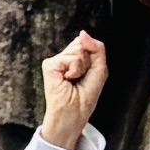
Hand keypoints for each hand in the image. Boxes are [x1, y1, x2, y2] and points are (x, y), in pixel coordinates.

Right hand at [37, 29, 107, 148]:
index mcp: (75, 60)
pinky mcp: (49, 65)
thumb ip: (96, 49)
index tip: (88, 74)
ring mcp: (55, 62)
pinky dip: (75, 70)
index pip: (87, 44)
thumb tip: (82, 33)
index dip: (93, 57)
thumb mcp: (99, 70)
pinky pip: (71, 58)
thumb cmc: (84, 98)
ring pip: (78, 50)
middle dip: (89, 62)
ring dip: (82, 68)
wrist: (72, 115)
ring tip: (74, 80)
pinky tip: (67, 80)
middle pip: (83, 45)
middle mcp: (64, 59)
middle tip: (81, 78)